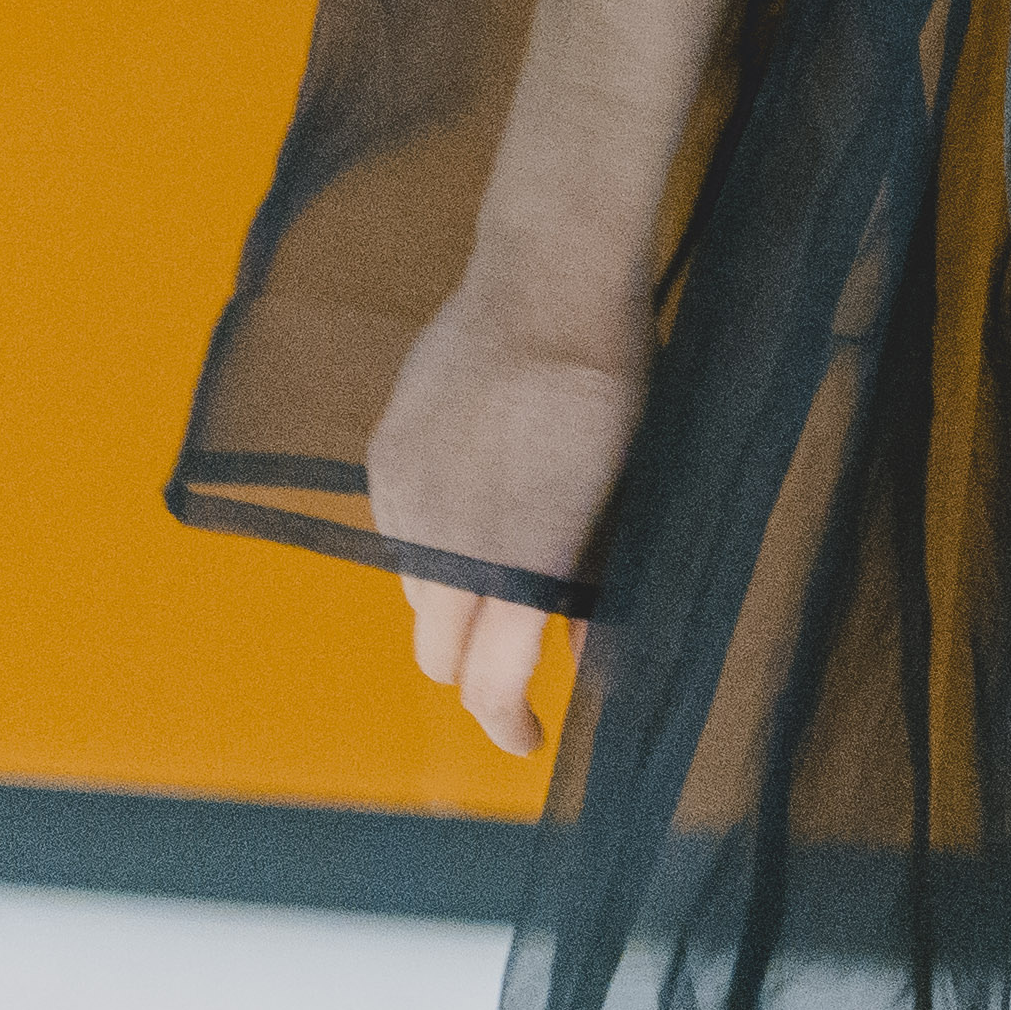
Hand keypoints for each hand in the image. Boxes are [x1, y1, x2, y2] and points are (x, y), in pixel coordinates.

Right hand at [366, 299, 641, 761]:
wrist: (547, 274)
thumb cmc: (611, 382)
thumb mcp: (625, 490)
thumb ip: (595, 580)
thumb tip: (582, 654)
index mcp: (520, 557)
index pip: (489, 681)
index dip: (508, 721)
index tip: (529, 735)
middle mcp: (448, 539)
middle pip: (438, 653)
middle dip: (475, 674)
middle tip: (520, 665)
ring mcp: (407, 496)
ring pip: (418, 591)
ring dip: (456, 600)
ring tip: (510, 558)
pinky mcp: (385, 456)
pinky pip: (399, 529)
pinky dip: (435, 541)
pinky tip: (479, 499)